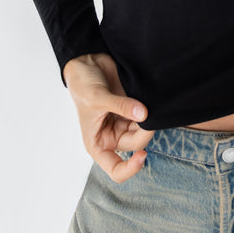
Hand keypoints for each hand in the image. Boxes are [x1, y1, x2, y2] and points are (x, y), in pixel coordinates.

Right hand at [63, 53, 154, 182]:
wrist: (87, 62)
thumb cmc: (82, 85)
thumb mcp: (98, 98)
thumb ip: (121, 106)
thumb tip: (144, 114)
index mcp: (98, 144)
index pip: (116, 170)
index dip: (131, 168)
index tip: (143, 154)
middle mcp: (112, 136)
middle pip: (136, 144)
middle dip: (144, 131)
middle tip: (147, 112)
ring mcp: (123, 122)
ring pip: (143, 130)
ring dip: (148, 120)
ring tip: (145, 102)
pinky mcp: (132, 109)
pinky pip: (146, 115)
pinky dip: (151, 111)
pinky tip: (150, 100)